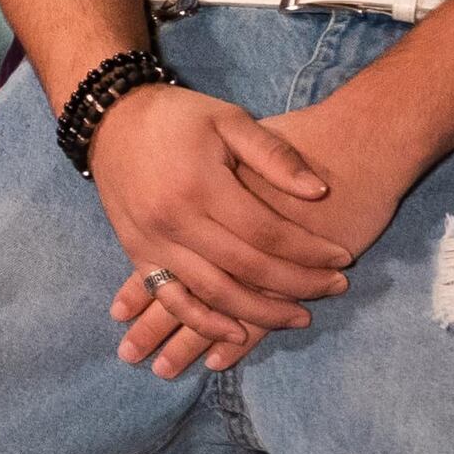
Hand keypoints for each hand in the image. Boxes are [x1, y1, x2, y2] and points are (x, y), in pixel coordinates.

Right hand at [86, 89, 360, 377]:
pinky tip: (233, 336)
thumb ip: (275, 155)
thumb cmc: (178, 117)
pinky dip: (202, 322)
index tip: (343, 258)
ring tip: (297, 318)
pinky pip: (172, 298)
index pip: (267, 232)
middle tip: (335, 288)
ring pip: (212, 293)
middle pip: (246, 268)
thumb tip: (320, 192)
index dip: (309, 250)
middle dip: (296, 284)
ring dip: (258, 313)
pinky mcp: (138, 254)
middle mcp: (175, 220)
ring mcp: (153, 242)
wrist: (111, 121)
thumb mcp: (230, 120)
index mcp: (201, 185)